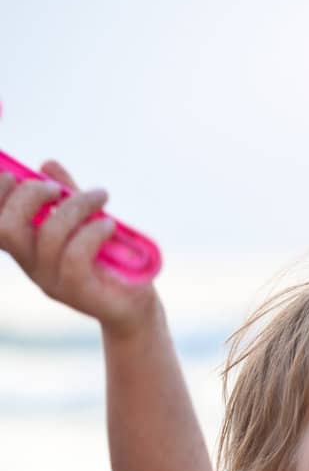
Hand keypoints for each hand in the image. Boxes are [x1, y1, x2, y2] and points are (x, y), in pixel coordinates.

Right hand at [0, 158, 158, 336]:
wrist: (134, 305)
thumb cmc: (110, 262)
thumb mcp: (86, 222)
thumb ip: (66, 195)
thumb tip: (47, 165)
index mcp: (27, 249)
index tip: (16, 175)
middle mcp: (33, 267)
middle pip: (7, 228)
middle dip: (28, 196)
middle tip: (57, 188)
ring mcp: (54, 282)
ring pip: (49, 235)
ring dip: (75, 206)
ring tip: (100, 197)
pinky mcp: (78, 292)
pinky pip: (75, 256)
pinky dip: (93, 232)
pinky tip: (110, 224)